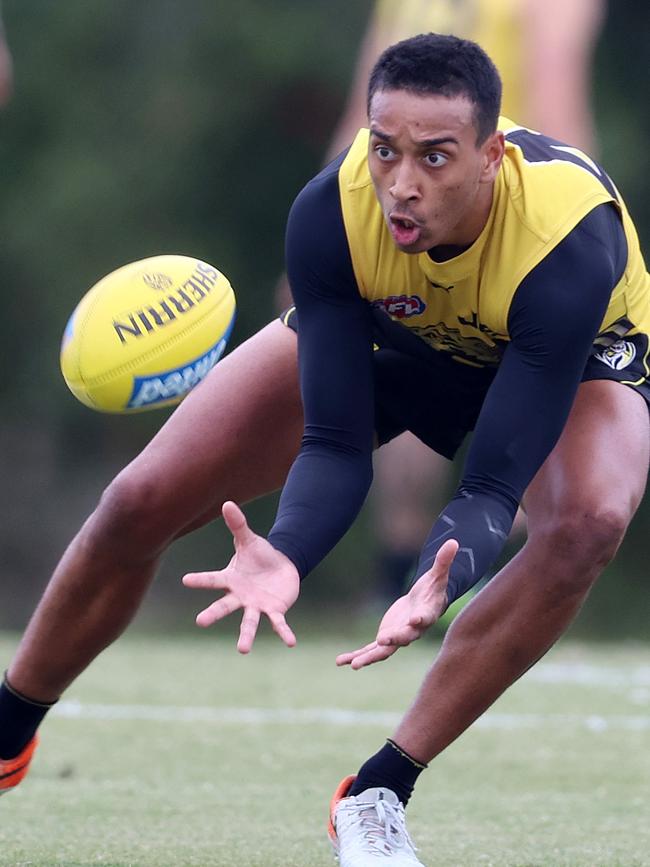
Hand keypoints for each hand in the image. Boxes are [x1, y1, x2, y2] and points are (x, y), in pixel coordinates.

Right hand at [182, 501, 299, 653]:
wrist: (281, 567)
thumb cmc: (260, 555)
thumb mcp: (249, 540)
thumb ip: (238, 525)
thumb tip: (227, 503)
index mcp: (231, 580)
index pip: (213, 579)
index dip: (200, 579)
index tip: (185, 580)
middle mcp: (240, 596)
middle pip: (224, 606)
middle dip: (213, 614)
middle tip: (199, 622)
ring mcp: (256, 606)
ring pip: (249, 622)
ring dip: (246, 636)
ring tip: (242, 650)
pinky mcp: (274, 610)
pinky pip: (278, 623)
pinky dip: (284, 632)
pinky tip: (291, 642)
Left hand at [336, 539, 458, 669]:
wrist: (424, 605)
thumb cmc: (433, 590)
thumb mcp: (438, 575)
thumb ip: (443, 562)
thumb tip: (454, 542)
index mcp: (425, 615)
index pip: (424, 618)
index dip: (420, 620)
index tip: (415, 621)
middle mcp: (411, 631)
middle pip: (403, 637)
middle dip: (393, 640)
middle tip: (383, 642)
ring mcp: (397, 637)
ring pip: (383, 650)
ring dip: (369, 657)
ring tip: (354, 665)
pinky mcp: (385, 639)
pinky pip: (369, 650)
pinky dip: (356, 656)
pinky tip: (340, 661)